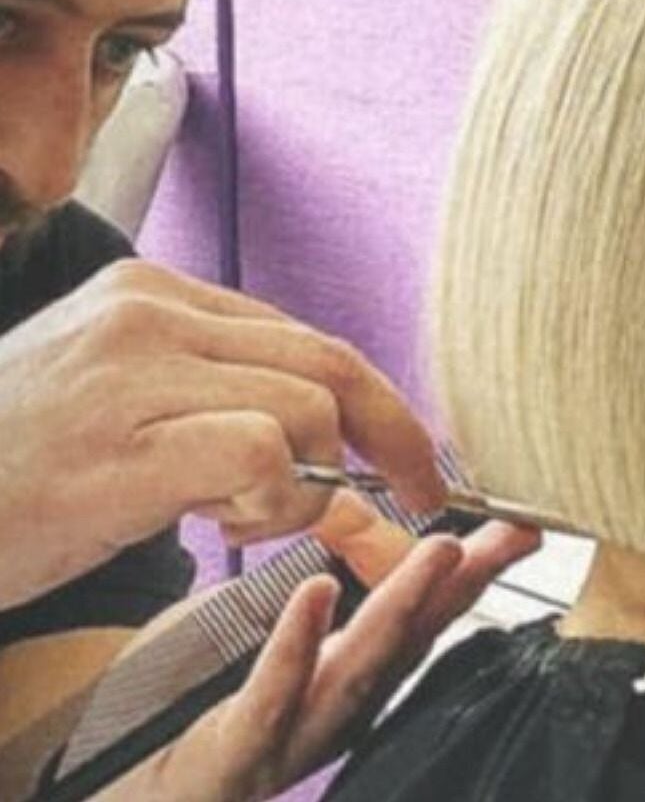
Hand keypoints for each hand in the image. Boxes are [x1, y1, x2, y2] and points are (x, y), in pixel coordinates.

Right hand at [0, 260, 447, 608]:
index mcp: (154, 298)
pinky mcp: (121, 442)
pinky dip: (277, 498)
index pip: (305, 338)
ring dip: (313, 481)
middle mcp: (150, 315)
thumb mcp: (121, 409)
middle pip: (329, 360)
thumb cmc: (9, 465)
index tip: (410, 454)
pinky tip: (221, 525)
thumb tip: (337, 460)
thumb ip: (222, 408)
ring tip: (245, 517)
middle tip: (424, 494)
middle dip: (396, 435)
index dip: (376, 401)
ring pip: (307, 405)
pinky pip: (262, 450)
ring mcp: (133, 372)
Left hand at [98, 494, 540, 801]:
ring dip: (405, 608)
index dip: (475, 575)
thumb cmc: (199, 709)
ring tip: (441, 549)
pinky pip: (271, 697)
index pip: (426, 620)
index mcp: (353, 679)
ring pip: (360, 669)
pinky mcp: (237, 752)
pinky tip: (317, 595)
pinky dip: (298, 647)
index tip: (520, 528)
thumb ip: (321, 587)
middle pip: (412, 644)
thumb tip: (364, 522)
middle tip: (502, 535)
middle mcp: (339, 710)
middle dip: (460, 587)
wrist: (126, 793)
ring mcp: (295, 735)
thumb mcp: (270, 634)